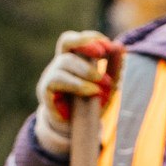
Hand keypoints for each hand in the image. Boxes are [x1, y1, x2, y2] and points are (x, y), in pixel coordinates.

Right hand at [30, 31, 115, 157]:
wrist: (75, 128)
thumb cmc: (90, 101)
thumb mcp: (107, 84)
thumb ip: (114, 66)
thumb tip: (119, 46)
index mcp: (74, 58)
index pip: (78, 39)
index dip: (90, 38)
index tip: (108, 46)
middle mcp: (60, 63)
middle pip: (66, 41)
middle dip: (85, 44)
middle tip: (102, 53)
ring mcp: (51, 75)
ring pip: (65, 61)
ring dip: (87, 70)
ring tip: (103, 82)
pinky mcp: (46, 91)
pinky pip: (58, 80)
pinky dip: (78, 84)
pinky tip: (92, 91)